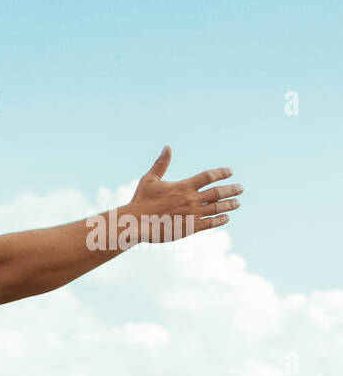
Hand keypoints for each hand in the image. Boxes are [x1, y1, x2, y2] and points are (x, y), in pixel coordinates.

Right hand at [125, 146, 242, 242]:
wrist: (135, 223)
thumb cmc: (140, 201)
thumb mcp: (150, 179)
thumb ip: (161, 164)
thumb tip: (167, 147)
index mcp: (183, 186)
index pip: (208, 176)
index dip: (221, 173)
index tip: (230, 172)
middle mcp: (191, 199)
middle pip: (218, 192)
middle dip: (232, 189)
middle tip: (240, 188)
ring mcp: (192, 214)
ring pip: (217, 208)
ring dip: (229, 205)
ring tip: (237, 203)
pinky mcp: (190, 228)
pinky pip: (210, 223)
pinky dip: (220, 220)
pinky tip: (226, 218)